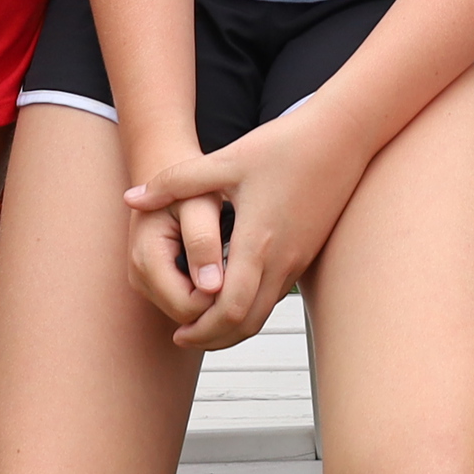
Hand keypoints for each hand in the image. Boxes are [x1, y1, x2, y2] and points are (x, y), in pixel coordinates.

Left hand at [122, 108, 367, 350]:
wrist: (342, 136)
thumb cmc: (284, 144)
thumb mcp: (225, 160)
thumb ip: (175, 182)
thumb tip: (131, 198)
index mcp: (257, 242)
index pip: (228, 311)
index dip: (201, 330)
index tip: (176, 332)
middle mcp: (281, 260)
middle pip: (246, 324)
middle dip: (212, 338)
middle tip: (183, 336)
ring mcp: (298, 260)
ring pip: (263, 314)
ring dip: (231, 325)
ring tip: (201, 320)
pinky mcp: (306, 254)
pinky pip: (275, 296)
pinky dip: (250, 306)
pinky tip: (230, 291)